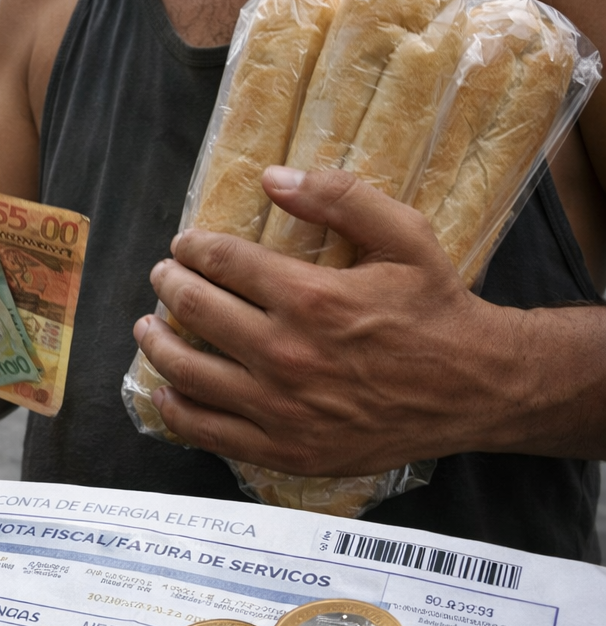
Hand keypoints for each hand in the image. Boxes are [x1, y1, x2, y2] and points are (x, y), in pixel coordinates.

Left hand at [134, 167, 526, 476]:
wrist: (477, 388)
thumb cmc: (437, 310)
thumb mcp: (404, 236)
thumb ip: (340, 197)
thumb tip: (273, 177)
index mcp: (311, 298)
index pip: (221, 262)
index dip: (191, 248)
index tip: (184, 245)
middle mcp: (287, 354)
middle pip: (195, 310)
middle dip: (169, 285)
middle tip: (163, 276)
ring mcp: (281, 407)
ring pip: (188, 372)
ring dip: (157, 343)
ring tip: (149, 325)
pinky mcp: (285, 448)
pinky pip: (207, 430)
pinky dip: (176, 408)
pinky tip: (166, 389)